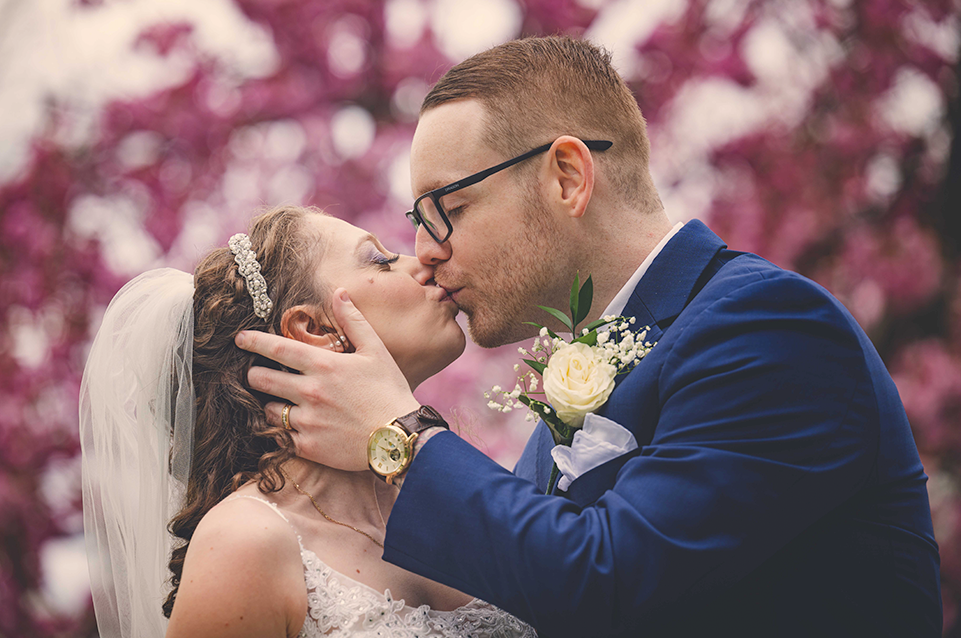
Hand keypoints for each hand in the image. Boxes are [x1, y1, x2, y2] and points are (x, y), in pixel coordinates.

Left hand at [235, 288, 420, 470]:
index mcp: (324, 365)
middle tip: (259, 374)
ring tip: (281, 403)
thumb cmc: (389, 392)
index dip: (253, 342)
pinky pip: (280, 437)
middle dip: (254, 375)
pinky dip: (281, 431)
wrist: (400, 439)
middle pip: (261, 379)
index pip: (277, 348)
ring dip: (270, 405)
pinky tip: (292, 427)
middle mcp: (310, 392)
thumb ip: (353, 321)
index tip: (239, 339)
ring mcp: (307, 421)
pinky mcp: (308, 447)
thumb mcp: (376, 351)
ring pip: (267, 410)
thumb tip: (339, 293)